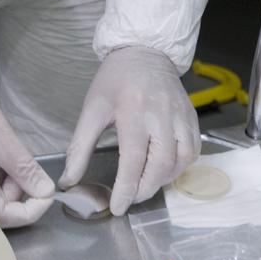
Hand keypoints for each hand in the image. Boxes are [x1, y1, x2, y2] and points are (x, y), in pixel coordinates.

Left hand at [60, 47, 200, 215]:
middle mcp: (162, 113)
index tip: (117, 207)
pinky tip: (163, 169)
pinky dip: (179, 167)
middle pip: (160, 165)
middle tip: (129, 199)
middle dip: (144, 190)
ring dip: (162, 180)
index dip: (126, 188)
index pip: (133, 159)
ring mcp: (181, 115)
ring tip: (144, 185)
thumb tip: (68, 180)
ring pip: (180, 161)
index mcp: (133, 110)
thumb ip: (79, 147)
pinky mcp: (192, 117)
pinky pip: (192, 151)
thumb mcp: (92, 109)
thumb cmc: (115, 80)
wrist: (144, 51)